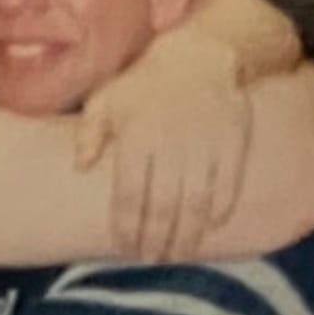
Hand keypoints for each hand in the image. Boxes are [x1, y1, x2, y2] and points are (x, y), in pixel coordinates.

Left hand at [77, 29, 250, 262]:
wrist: (198, 57)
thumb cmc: (144, 83)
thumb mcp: (106, 99)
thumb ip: (88, 133)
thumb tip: (80, 167)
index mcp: (136, 135)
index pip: (129, 195)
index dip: (126, 226)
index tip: (124, 245)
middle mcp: (171, 143)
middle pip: (163, 207)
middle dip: (156, 240)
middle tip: (150, 257)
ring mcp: (205, 144)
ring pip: (195, 204)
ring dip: (186, 236)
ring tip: (176, 254)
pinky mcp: (233, 142)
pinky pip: (228, 187)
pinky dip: (219, 212)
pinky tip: (209, 228)